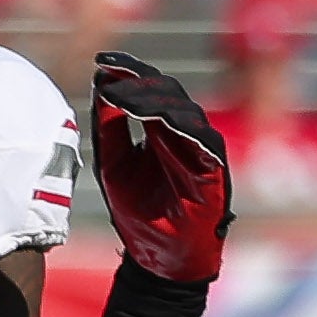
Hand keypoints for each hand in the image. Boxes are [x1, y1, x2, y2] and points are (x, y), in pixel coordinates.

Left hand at [88, 50, 232, 283]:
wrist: (158, 257)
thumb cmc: (138, 212)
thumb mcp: (113, 163)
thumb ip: (109, 128)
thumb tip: (102, 85)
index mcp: (162, 131)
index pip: (150, 89)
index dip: (129, 70)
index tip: (101, 59)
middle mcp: (185, 136)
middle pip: (169, 91)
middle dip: (138, 78)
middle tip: (110, 73)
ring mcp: (202, 152)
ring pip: (185, 108)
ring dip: (153, 98)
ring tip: (122, 97)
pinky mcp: (215, 170)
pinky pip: (202, 138)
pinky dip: (178, 122)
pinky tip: (153, 115)